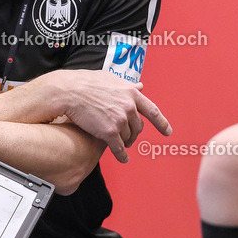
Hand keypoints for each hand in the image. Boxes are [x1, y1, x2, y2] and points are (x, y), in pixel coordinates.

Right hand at [48, 69, 171, 162]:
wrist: (69, 91)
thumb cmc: (85, 82)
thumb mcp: (110, 79)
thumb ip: (127, 85)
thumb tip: (141, 86)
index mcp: (131, 93)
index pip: (152, 111)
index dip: (161, 123)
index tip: (167, 132)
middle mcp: (129, 107)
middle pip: (138, 127)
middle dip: (134, 134)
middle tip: (129, 138)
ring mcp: (120, 120)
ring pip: (128, 138)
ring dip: (125, 143)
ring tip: (120, 144)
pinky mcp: (110, 132)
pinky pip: (119, 148)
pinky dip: (122, 155)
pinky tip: (122, 158)